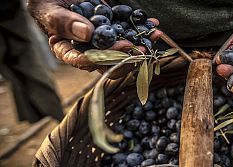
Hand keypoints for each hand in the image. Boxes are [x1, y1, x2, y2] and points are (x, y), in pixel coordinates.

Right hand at [27, 0, 162, 78]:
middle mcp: (88, 50)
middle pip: (110, 62)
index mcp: (68, 51)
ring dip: (141, 44)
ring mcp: (102, 41)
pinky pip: (128, 32)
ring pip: (124, 50)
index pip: (86, 61)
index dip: (105, 57)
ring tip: (154, 36)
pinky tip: (153, 24)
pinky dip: (142, 29)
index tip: (121, 48)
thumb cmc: (47, 1)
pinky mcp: (113, 30)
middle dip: (128, 57)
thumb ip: (63, 22)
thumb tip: (87, 34)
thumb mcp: (48, 10)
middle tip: (141, 49)